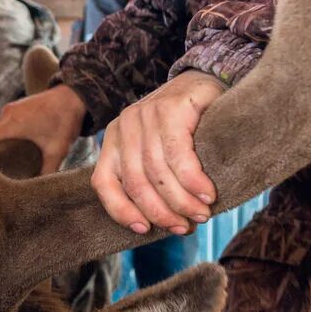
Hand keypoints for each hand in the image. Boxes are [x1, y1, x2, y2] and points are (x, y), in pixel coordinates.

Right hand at [0, 85, 87, 174]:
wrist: (73, 97)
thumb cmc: (64, 122)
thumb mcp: (57, 151)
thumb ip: (48, 171)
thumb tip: (41, 189)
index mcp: (12, 125)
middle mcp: (7, 115)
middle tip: (3, 167)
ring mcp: (11, 108)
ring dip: (2, 142)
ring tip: (11, 157)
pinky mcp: (16, 106)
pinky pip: (4, 123)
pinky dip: (8, 133)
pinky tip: (18, 144)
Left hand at [91, 70, 226, 234]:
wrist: (205, 81)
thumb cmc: (184, 126)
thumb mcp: (157, 151)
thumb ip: (151, 179)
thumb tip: (165, 224)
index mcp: (113, 140)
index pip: (103, 183)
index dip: (121, 211)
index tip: (144, 230)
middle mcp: (123, 127)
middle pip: (136, 183)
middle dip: (161, 212)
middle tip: (184, 227)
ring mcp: (145, 115)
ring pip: (158, 173)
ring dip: (182, 201)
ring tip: (202, 214)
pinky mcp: (171, 109)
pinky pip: (179, 156)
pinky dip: (193, 181)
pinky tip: (207, 194)